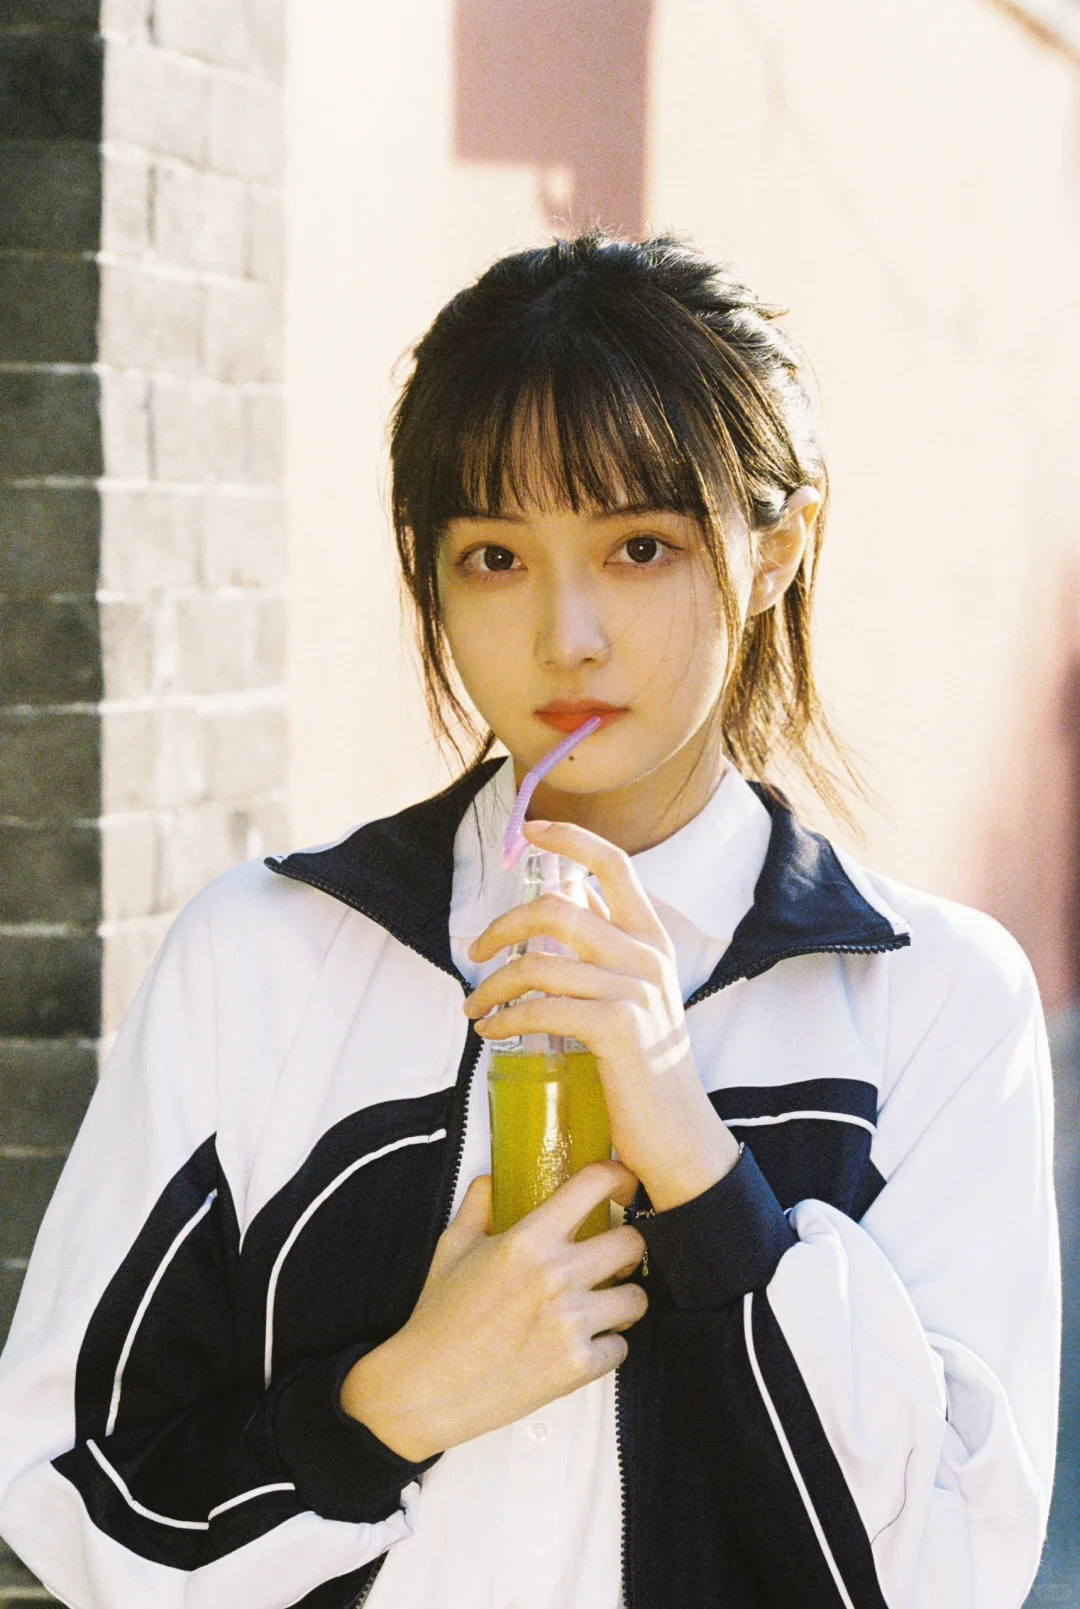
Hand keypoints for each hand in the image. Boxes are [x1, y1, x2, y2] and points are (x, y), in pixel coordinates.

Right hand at [340, 1162, 645, 1461]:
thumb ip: (478, 1205)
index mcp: (528, 1240)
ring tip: (600, 1304)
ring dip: (622, 1299)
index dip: (617, 1178)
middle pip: (632, 1242)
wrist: (427, 1387)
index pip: (594, 1185)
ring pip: (636, 1297)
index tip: (621, 1184)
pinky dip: (606, 1347)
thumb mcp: (452, 1247)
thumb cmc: (438, 1316)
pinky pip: (621, 1347)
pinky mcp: (577, 1367)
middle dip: (627, 1247)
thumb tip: (493, 1180)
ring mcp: (571, 1323)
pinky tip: (581, 1343)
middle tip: (613, 1257)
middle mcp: (556, 1276)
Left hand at [465, 819, 740, 1211]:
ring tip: (475, 1008)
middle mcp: (647, 955)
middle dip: (502, 926)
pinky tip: (490, 1031)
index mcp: (652, 938)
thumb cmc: (646, 1063)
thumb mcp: (637, 990)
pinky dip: (504, 1019)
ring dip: (492, 986)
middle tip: (475, 953)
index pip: (614, 864)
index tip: (529, 830)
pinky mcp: (617, 1028)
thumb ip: (608, 941)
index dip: (570, 839)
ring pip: (538, 962)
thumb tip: (573, 894)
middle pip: (557, 908)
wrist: (679, 1133)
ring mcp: (635, 990)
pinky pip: (541, 1009)